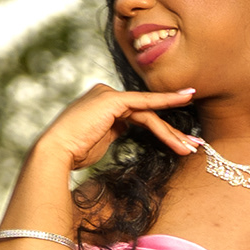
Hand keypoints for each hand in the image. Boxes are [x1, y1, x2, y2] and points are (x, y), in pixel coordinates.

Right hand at [30, 81, 201, 177]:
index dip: (161, 129)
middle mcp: (106, 94)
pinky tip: (184, 101)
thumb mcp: (99, 141)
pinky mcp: (113, 100)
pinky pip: (145, 105)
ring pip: (149, 113)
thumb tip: (126, 129)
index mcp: (103, 105)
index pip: (138, 115)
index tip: (181, 140)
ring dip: (172, 132)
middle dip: (172, 132)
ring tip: (191, 148)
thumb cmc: (73, 154)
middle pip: (147, 114)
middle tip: (194, 146)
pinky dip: (166, 104)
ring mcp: (109, 95)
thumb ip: (114, 130)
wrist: (55, 154)